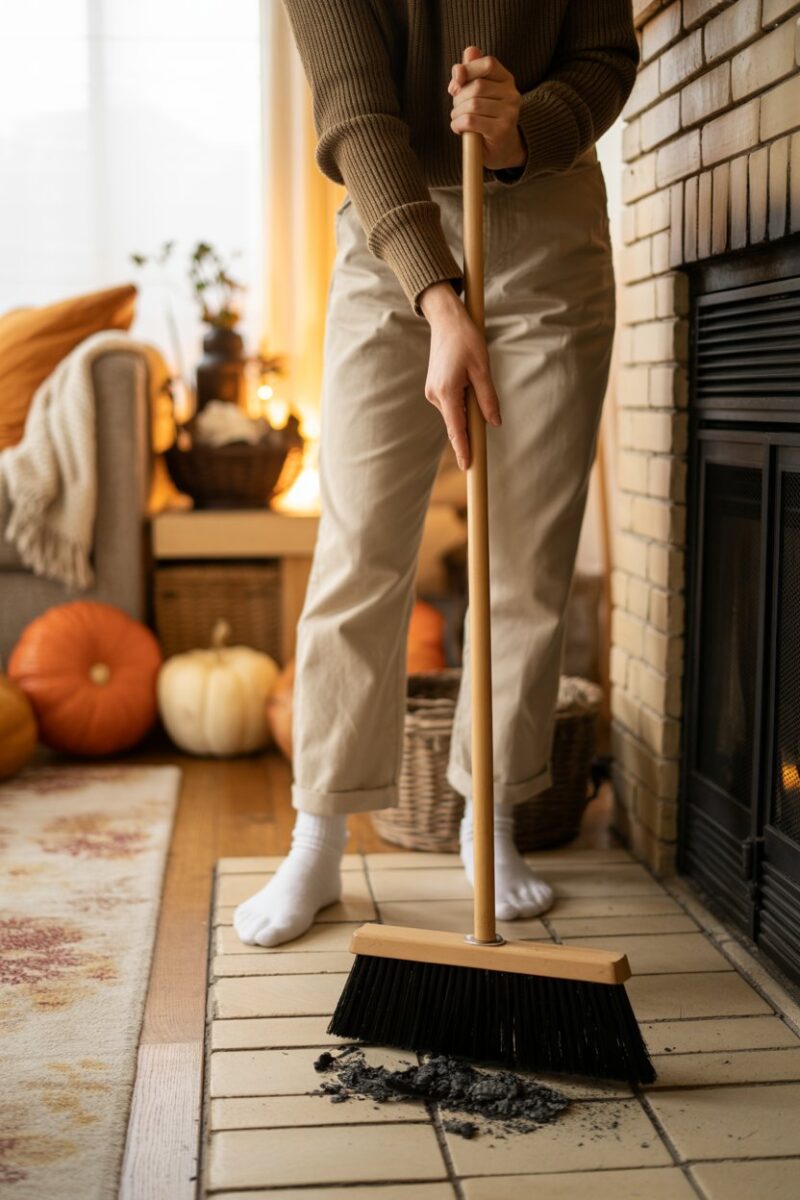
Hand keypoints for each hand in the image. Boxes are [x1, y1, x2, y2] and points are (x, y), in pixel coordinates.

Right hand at [419, 281, 500, 471]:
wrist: (446, 320)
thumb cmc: (466, 340)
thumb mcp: (483, 368)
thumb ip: (488, 398)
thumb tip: (494, 423)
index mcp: (447, 392)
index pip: (456, 429)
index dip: (463, 449)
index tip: (467, 467)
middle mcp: (435, 396)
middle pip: (456, 422)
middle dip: (471, 425)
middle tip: (485, 409)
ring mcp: (433, 393)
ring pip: (455, 412)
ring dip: (468, 408)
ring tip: (473, 376)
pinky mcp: (435, 388)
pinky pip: (452, 403)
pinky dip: (462, 401)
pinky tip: (467, 380)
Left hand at [448, 45, 525, 171]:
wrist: (502, 149)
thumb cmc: (486, 118)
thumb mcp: (478, 93)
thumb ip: (471, 72)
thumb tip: (467, 55)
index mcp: (507, 80)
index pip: (488, 63)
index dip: (468, 70)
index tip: (455, 85)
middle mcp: (512, 95)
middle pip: (476, 87)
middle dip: (459, 98)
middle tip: (457, 110)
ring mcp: (509, 113)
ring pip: (472, 105)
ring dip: (457, 114)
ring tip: (458, 120)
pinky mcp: (501, 131)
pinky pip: (471, 121)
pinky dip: (458, 125)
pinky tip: (460, 129)